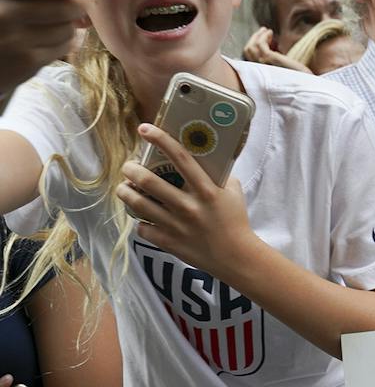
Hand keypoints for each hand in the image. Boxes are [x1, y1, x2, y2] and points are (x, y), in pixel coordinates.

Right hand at [0, 0, 95, 95]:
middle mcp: (5, 15)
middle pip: (62, 9)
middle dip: (76, 7)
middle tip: (77, 6)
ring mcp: (16, 43)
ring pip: (66, 31)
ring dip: (69, 26)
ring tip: (55, 24)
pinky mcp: (25, 65)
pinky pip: (61, 49)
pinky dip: (64, 43)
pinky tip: (52, 38)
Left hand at [117, 125, 257, 279]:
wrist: (237, 258)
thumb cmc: (236, 222)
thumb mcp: (233, 193)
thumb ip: (218, 175)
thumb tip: (203, 158)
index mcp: (206, 190)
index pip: (179, 157)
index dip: (160, 139)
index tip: (144, 128)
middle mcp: (188, 206)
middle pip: (147, 180)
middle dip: (131, 169)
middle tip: (129, 167)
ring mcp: (176, 225)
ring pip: (137, 203)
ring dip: (125, 192)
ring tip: (125, 188)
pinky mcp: (168, 242)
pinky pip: (143, 228)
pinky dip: (141, 222)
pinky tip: (145, 218)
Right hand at [241, 26, 307, 71]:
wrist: (306, 82)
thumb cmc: (297, 77)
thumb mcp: (283, 68)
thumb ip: (275, 62)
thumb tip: (273, 50)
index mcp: (262, 73)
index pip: (249, 57)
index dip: (253, 46)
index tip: (261, 39)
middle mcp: (259, 70)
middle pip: (248, 51)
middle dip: (254, 38)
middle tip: (263, 31)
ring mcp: (263, 64)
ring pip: (252, 46)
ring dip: (258, 35)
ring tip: (267, 31)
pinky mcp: (270, 59)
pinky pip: (260, 44)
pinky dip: (264, 36)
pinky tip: (270, 32)